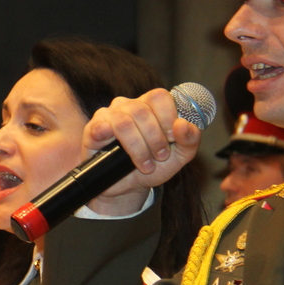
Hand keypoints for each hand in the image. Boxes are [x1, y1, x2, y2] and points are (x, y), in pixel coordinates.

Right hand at [82, 88, 201, 215]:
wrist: (129, 188)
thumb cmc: (153, 167)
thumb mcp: (179, 157)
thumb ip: (190, 140)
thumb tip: (183, 125)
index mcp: (150, 106)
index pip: (159, 97)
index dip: (167, 116)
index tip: (172, 138)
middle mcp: (128, 106)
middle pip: (142, 110)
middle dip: (155, 138)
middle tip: (160, 156)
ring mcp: (108, 115)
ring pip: (124, 121)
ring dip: (138, 146)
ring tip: (145, 164)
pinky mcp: (93, 129)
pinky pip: (100, 127)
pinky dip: (111, 138)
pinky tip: (118, 153)